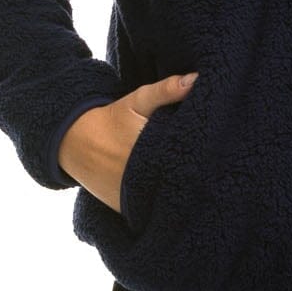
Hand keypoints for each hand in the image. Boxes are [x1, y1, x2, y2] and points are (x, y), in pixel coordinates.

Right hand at [58, 72, 198, 212]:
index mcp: (146, 149)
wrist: (77, 142)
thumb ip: (167, 90)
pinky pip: (149, 211)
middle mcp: (138, 178)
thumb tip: (196, 79)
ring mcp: (130, 197)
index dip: (203, 157)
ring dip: (179, 194)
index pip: (186, 159)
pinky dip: (161, 206)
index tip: (215, 154)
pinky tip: (175, 197)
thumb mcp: (139, 100)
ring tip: (198, 187)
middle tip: (211, 171)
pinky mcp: (124, 209)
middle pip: (178, 182)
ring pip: (165, 200)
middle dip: (194, 177)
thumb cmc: (114, 118)